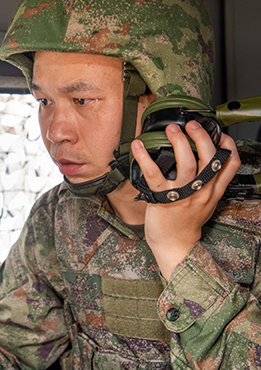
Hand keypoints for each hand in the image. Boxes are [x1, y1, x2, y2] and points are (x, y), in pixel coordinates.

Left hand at [131, 120, 240, 280]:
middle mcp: (202, 190)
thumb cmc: (187, 222)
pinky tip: (138, 147)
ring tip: (172, 130)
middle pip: (209, 158)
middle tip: (191, 125)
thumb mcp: (206, 202)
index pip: (230, 164)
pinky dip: (144, 158)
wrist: (175, 244)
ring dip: (180, 143)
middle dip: (202, 137)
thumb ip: (209, 183)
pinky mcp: (163, 198)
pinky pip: (154, 174)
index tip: (218, 133)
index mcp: (213, 190)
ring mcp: (183, 194)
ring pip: (187, 163)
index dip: (227, 145)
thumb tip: (203, 160)